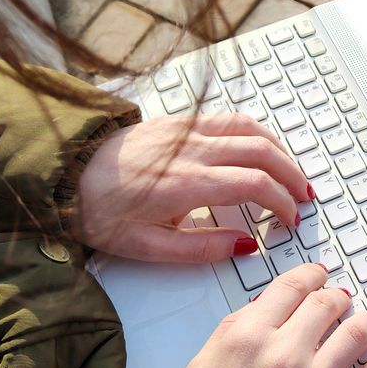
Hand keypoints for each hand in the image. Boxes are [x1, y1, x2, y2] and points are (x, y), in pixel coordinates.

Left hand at [72, 114, 311, 262]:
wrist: (62, 173)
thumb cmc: (96, 211)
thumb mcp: (145, 247)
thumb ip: (201, 249)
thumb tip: (244, 245)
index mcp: (185, 183)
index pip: (255, 185)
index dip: (282, 203)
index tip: (290, 220)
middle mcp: (191, 149)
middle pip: (263, 152)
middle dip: (292, 176)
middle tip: (304, 198)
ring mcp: (186, 129)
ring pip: (252, 129)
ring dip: (280, 151)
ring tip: (292, 174)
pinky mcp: (178, 120)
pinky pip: (230, 118)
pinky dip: (257, 133)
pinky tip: (262, 149)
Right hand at [177, 264, 366, 367]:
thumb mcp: (203, 363)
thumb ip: (237, 329)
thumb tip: (267, 307)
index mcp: (248, 337)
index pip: (292, 287)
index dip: (310, 275)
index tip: (318, 275)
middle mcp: (284, 355)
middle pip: (327, 304)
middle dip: (336, 297)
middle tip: (339, 300)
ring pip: (358, 332)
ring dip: (363, 322)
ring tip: (363, 324)